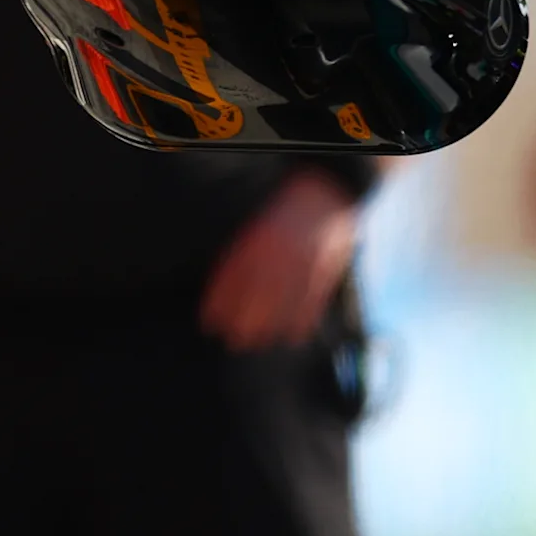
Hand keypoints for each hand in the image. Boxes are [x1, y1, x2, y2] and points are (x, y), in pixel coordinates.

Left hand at [199, 169, 359, 351]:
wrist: (326, 193)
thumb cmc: (285, 216)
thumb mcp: (258, 228)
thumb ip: (243, 254)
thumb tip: (223, 288)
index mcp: (259, 238)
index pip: (234, 273)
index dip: (220, 300)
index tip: (210, 321)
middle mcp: (280, 251)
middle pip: (258, 291)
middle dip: (244, 318)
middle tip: (233, 341)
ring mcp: (304, 260)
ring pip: (285, 299)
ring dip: (271, 325)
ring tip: (259, 343)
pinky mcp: (326, 268)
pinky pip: (313, 298)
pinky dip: (303, 319)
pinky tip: (293, 336)